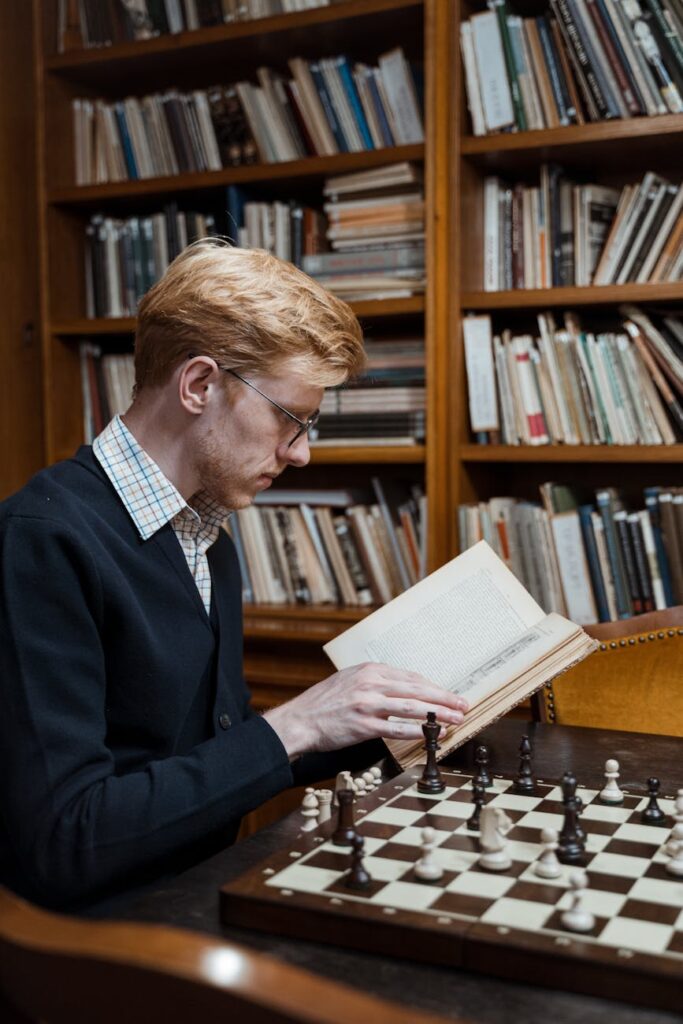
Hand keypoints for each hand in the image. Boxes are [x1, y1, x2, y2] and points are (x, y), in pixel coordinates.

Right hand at [262, 662, 468, 759]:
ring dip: (437, 714)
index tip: (449, 695)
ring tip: (455, 720)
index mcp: (370, 670)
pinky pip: (396, 728)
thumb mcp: (350, 680)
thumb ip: (377, 682)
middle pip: (416, 690)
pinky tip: (431, 735)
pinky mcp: (363, 726)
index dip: (434, 688)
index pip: (411, 678)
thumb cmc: (325, 702)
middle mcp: (370, 684)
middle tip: (463, 705)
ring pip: (411, 707)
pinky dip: (417, 731)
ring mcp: (367, 704)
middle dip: (444, 698)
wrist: (300, 720)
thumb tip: (405, 689)